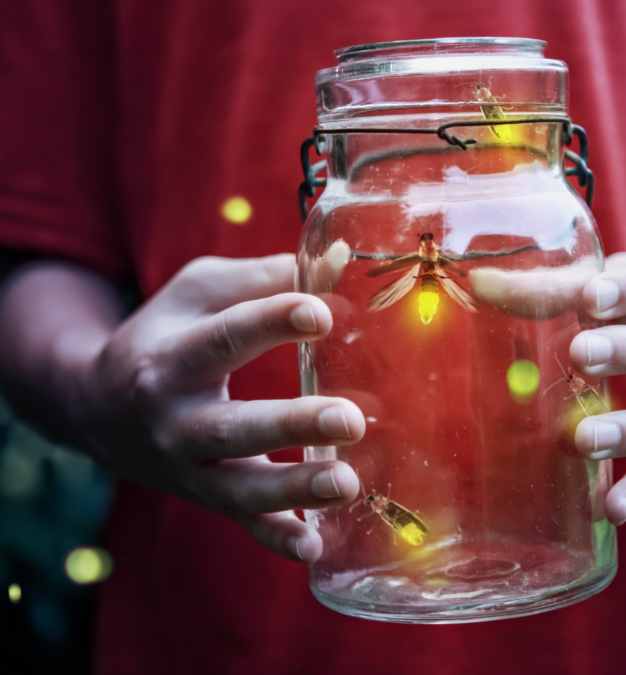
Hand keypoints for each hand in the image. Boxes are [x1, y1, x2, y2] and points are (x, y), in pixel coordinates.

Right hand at [75, 255, 364, 562]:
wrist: (95, 405)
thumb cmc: (166, 334)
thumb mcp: (199, 293)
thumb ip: (265, 278)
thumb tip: (340, 259)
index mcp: (172, 357)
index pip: (224, 338)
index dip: (272, 322)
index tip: (322, 313)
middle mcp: (173, 419)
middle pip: (232, 427)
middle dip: (292, 425)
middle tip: (351, 420)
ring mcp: (186, 467)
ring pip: (239, 486)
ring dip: (294, 489)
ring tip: (348, 482)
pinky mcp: (203, 496)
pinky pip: (240, 524)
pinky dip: (273, 538)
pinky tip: (314, 545)